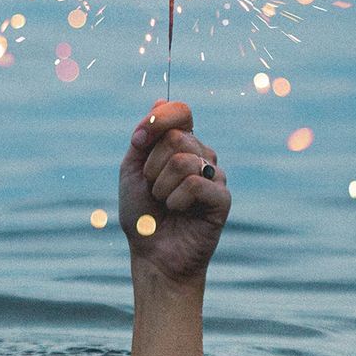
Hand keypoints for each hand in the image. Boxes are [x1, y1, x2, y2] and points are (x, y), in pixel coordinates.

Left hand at [119, 101, 229, 284]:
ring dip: (161, 186)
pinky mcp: (223, 198)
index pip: (180, 110)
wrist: (152, 255)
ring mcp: (215, 176)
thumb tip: (160, 100)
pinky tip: (179, 211)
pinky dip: (176, 200)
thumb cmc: (142, 215)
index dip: (158, 120)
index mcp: (182, 144)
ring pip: (184, 160)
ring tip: (165, 203)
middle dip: (152, 166)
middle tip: (152, 188)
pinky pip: (195, 183)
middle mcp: (202, 156)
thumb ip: (145, 137)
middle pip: (176, 137)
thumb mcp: (133, 170)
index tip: (138, 141)